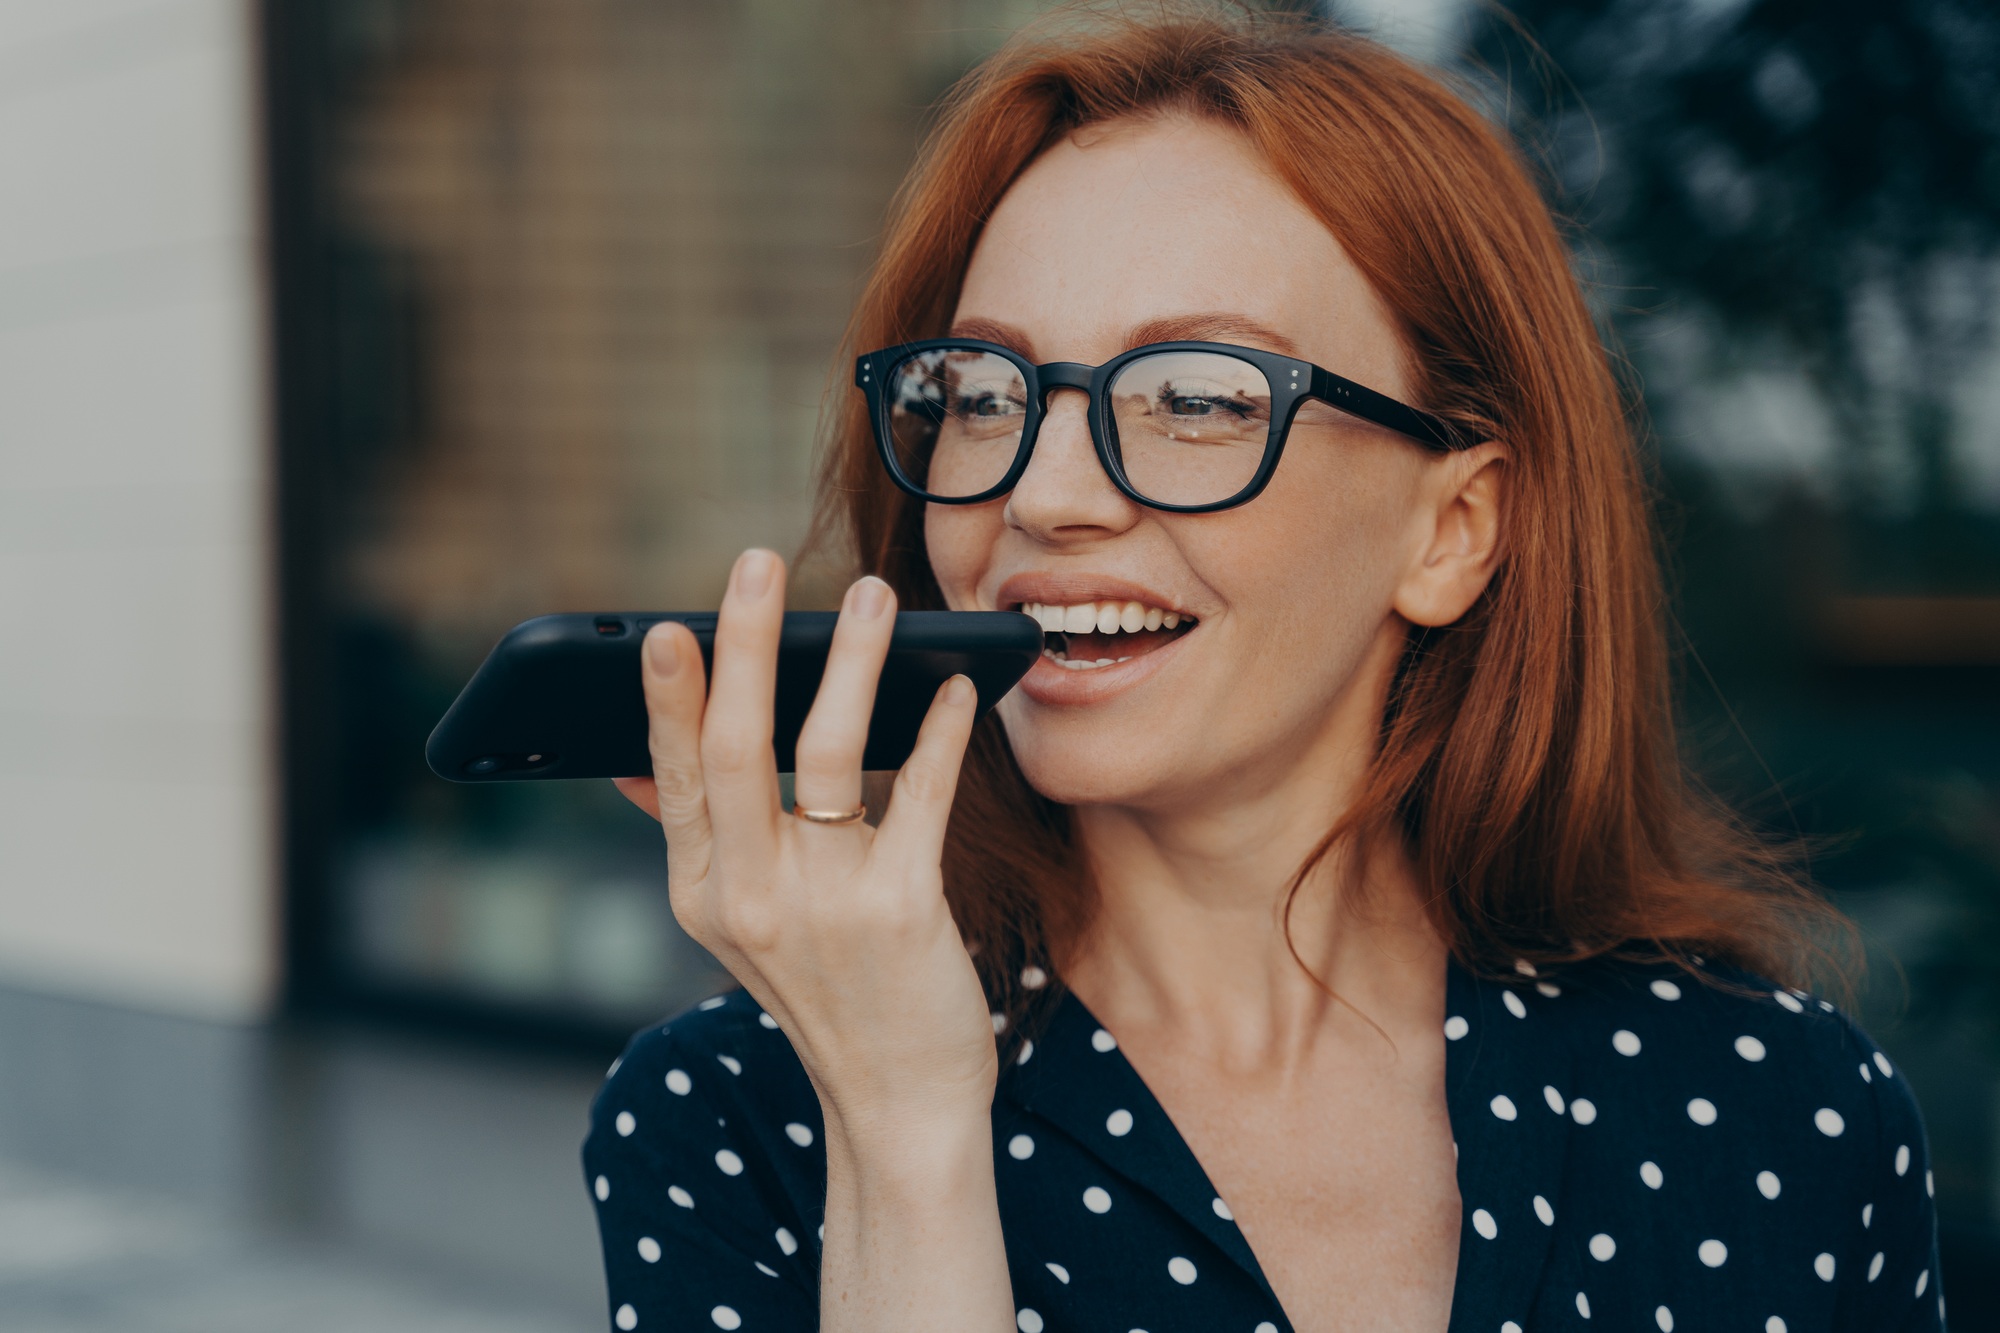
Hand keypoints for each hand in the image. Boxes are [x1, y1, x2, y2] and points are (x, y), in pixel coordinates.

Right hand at [613, 549, 996, 1143]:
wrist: (896, 1100)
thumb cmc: (827, 992)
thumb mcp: (738, 928)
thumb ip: (697, 841)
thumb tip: (628, 766)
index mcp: (703, 891)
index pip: (676, 775)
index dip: (669, 698)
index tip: (666, 627)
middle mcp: (751, 895)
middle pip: (736, 746)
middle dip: (742, 646)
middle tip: (753, 564)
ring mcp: (825, 902)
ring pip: (825, 752)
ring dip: (847, 662)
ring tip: (869, 597)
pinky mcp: (902, 907)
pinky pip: (917, 793)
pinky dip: (936, 731)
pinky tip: (953, 688)